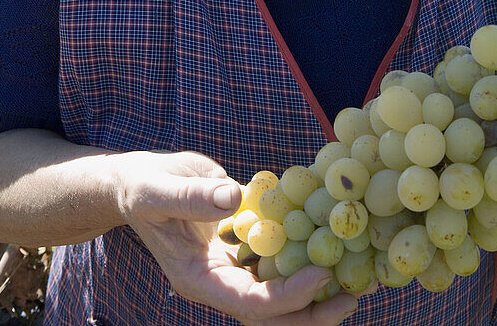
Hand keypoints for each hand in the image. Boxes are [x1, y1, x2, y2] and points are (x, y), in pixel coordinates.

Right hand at [113, 149, 364, 323]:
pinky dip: (305, 254)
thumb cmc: (145, 186)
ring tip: (357, 277)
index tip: (320, 276)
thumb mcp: (159, 189)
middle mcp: (220, 281)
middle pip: (270, 313)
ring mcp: (233, 267)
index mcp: (198, 279)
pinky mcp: (244, 246)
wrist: (139, 183)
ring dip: (316, 290)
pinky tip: (334, 241)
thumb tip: (235, 198)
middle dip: (311, 312)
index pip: (248, 302)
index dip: (286, 295)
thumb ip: (194, 196)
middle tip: (352, 296)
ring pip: (279, 292)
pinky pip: (278, 260)